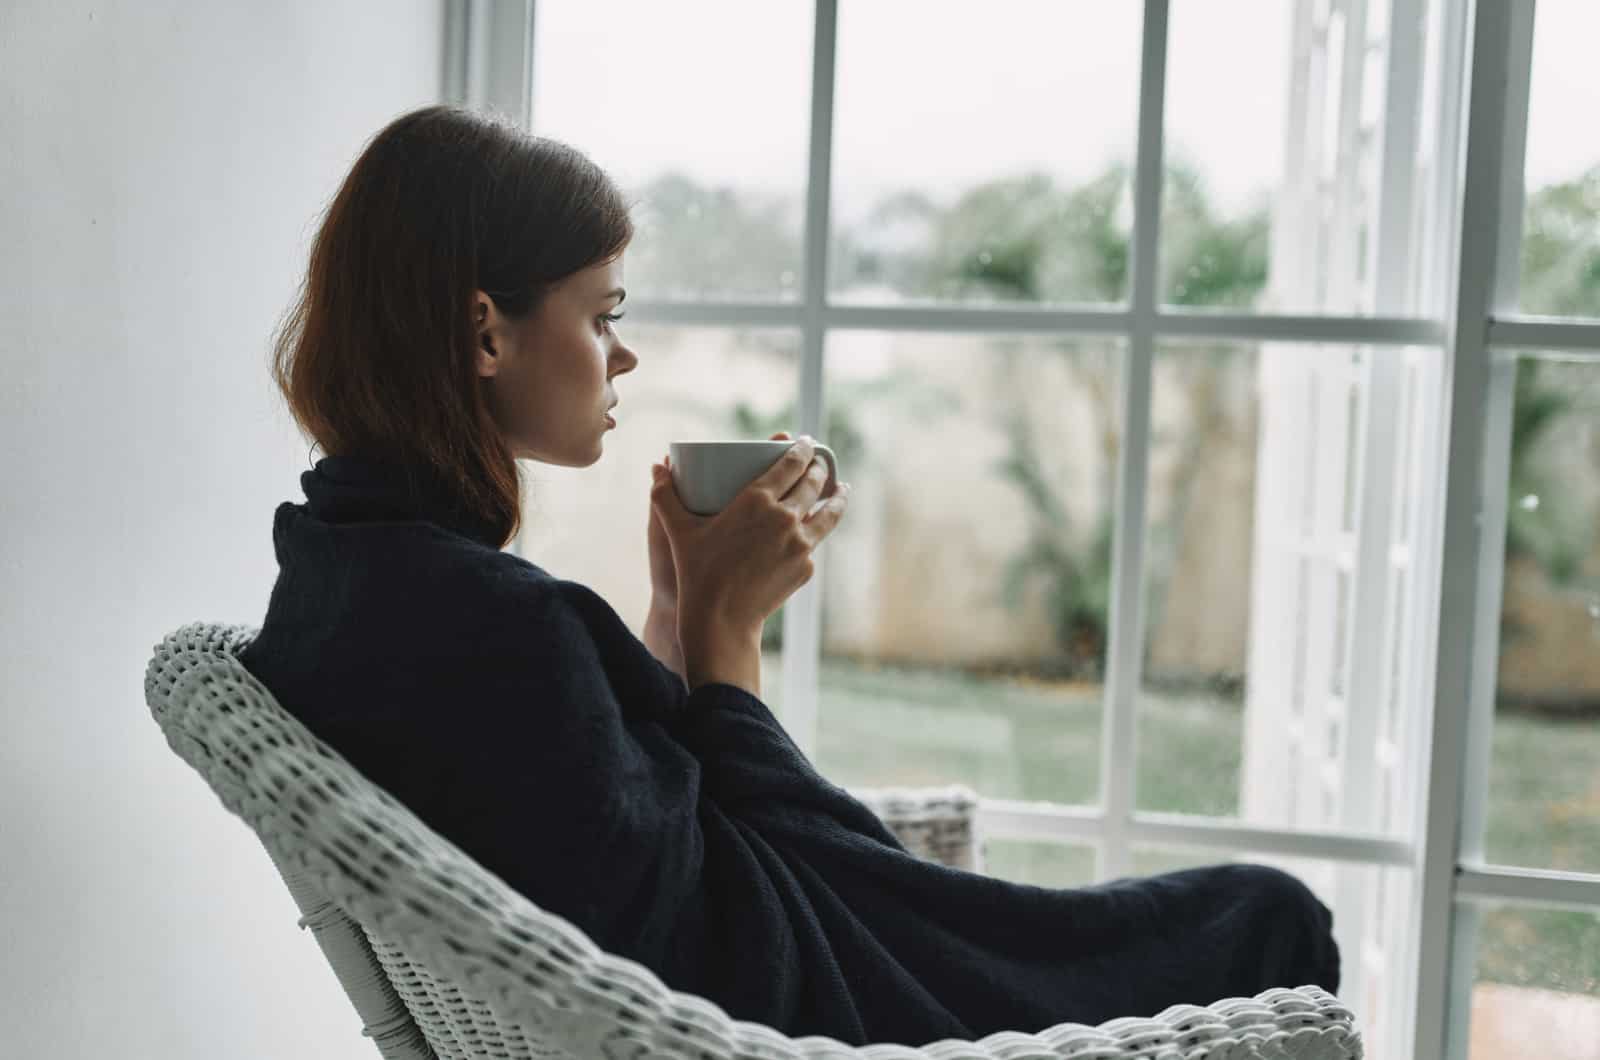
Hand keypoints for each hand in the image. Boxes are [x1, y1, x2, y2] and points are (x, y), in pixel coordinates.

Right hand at [650, 430, 848, 652]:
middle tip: (819, 462)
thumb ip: (664, 496)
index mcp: (757, 500)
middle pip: (812, 483)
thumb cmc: (697, 573)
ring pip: (828, 513)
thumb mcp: (679, 531)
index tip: (806, 442)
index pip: (790, 464)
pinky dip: (817, 532)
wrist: (721, 620)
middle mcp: (785, 518)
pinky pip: (815, 544)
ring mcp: (800, 544)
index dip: (802, 448)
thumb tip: (656, 467)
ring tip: (842, 489)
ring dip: (837, 496)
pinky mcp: (806, 567)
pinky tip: (818, 529)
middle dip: (820, 467)